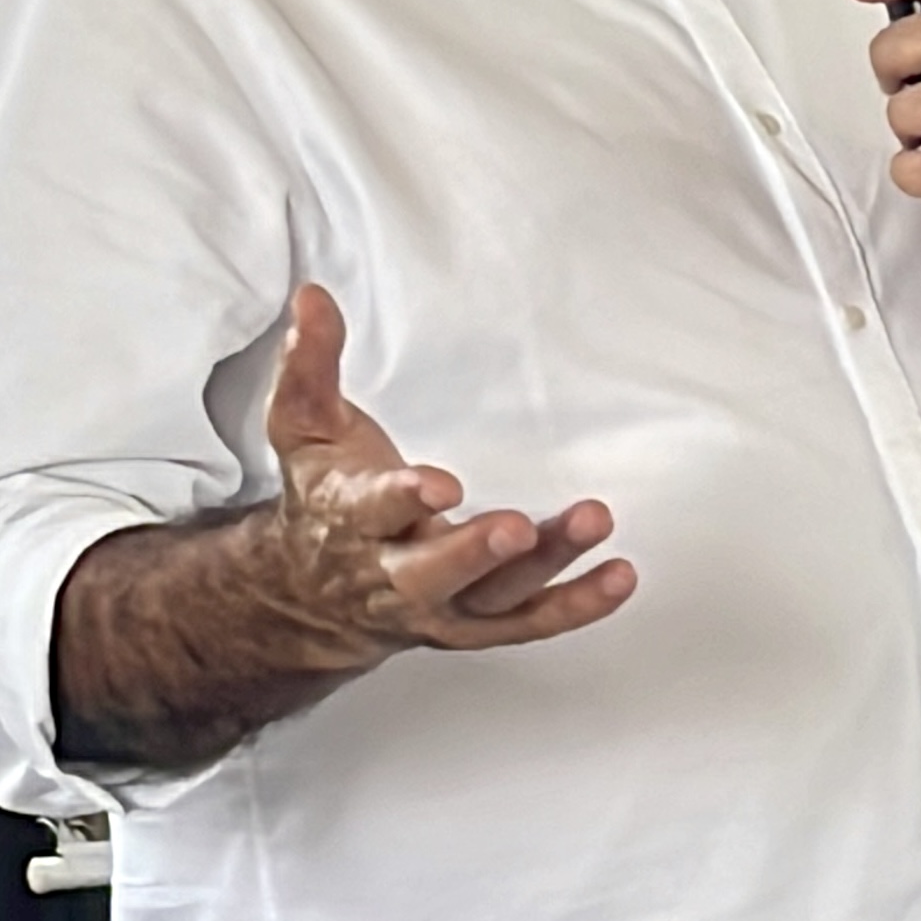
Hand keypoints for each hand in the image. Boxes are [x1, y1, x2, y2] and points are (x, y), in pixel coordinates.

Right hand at [258, 284, 635, 674]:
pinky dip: (575, 606)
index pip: (374, 510)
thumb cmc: (323, 496)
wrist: (314, 595)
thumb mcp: (303, 428)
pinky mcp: (477, 624)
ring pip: (494, 596)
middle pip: (434, 573)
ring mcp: (441, 607)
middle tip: (517, 528)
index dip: (404, 498)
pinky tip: (618, 577)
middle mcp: (393, 575)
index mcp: (350, 519)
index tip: (440, 484)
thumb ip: (310, 364)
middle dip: (476, 552)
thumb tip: (314, 296)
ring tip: (594, 520)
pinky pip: (530, 622)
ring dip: (547, 564)